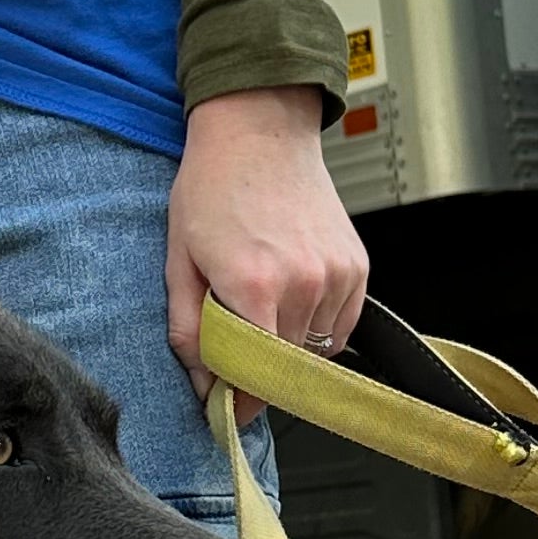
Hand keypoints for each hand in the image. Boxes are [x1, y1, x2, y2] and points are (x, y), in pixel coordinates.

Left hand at [166, 85, 368, 406]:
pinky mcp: (358, 268)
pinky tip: (290, 302)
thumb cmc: (213, 187)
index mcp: (254, 285)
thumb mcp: (179, 260)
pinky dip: (316, 331)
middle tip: (233, 358)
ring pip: (315, 352)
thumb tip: (205, 385)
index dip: (238, 400)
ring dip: (287, 350)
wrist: (259, 130)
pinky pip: (340, 328)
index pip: (255, 377)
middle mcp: (304, 283)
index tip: (225, 408)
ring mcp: (337, 276)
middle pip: (286, 369)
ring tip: (261, 310)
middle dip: (258, 376)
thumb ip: (189, 330)